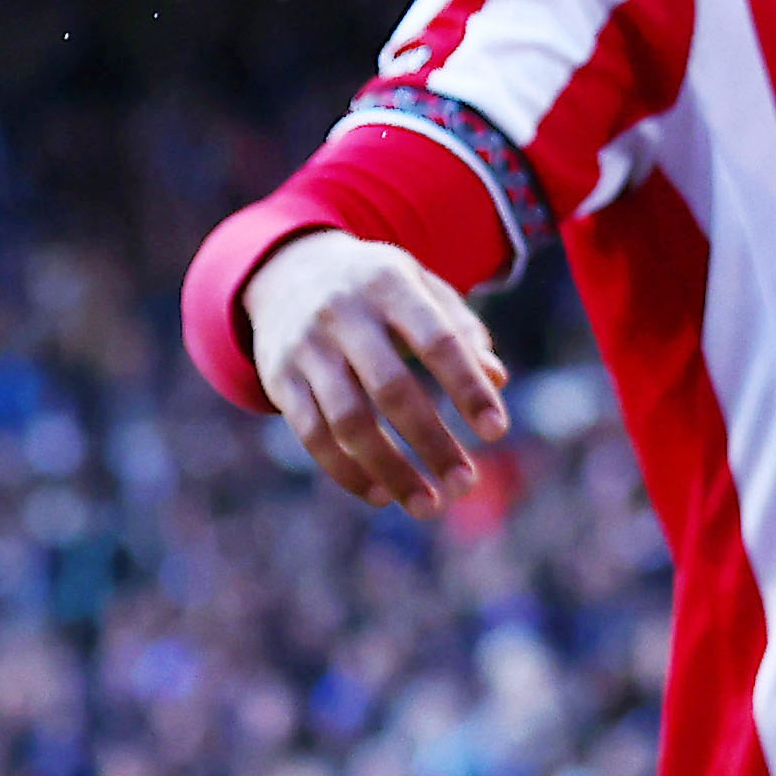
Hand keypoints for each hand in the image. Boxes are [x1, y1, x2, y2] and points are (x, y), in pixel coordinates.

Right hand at [241, 229, 504, 513]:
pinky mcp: (279, 379)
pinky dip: (347, 470)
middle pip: (391, 389)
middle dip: (431, 441)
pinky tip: (382, 494)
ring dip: (390, 469)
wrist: (287, 270)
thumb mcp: (421, 288)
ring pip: (347, 421)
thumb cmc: (378, 288)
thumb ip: (461, 329)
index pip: (437, 341)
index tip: (496, 431)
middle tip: (465, 483)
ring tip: (428, 505)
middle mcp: (343, 316)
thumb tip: (496, 379)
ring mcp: (306, 349)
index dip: (467, 387)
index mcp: (389, 285)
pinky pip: (311, 435)